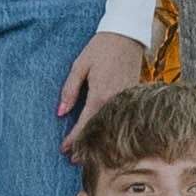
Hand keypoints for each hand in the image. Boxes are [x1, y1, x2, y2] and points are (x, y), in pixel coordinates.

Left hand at [56, 29, 159, 143]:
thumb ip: (70, 90)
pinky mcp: (134, 94)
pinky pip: (122, 115)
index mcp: (101, 94)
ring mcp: (127, 98)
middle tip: (74, 159)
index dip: (74, 139)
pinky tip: (105, 134)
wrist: (127, 35)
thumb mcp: (79, 66)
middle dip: (87, 145)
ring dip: (100, 139)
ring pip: (112, 124)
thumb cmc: (100, 49)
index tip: (64, 150)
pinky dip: (112, 127)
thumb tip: (61, 112)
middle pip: (100, 129)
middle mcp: (116, 100)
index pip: (86, 124)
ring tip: (88, 152)